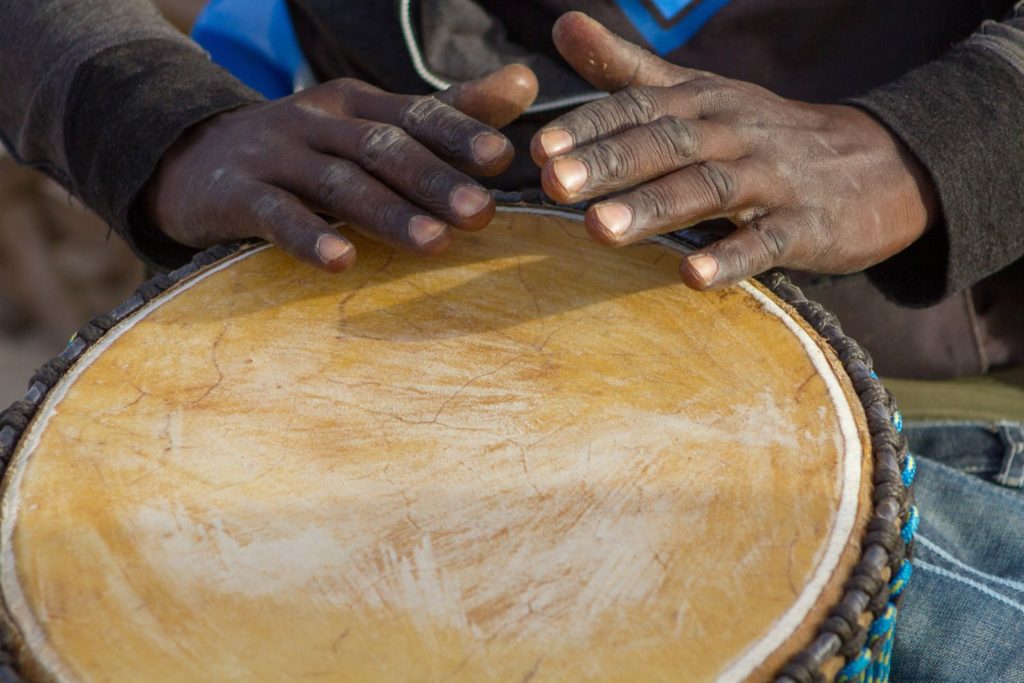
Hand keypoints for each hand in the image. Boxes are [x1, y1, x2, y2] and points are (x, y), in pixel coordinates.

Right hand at [143, 65, 537, 271]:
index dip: (457, 133)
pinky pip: (274, 215)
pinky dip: (309, 236)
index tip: (503, 157)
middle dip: (435, 180)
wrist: (190, 159)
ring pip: (338, 182)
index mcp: (355, 102)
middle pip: (382, 148)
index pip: (414, 113)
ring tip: (434, 243)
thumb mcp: (368, 123)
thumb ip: (443, 113)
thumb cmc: (303, 149)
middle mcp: (317, 121)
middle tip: (483, 213)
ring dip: (388, 213)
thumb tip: (525, 84)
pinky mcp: (236, 196)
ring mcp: (275, 156)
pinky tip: (341, 261)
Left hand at [531, 13, 937, 289]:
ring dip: (654, 208)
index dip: (590, 126)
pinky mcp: (807, 226)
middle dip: (610, 163)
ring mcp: (773, 180)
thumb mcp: (699, 94)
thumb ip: (628, 70)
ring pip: (709, 188)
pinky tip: (694, 277)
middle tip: (554, 184)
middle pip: (668, 143)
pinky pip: (767, 242)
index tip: (539, 149)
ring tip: (600, 230)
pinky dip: (732, 257)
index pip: (640, 107)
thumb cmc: (764, 134)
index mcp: (703, 103)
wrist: (878, 164)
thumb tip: (562, 24)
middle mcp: (733, 133)